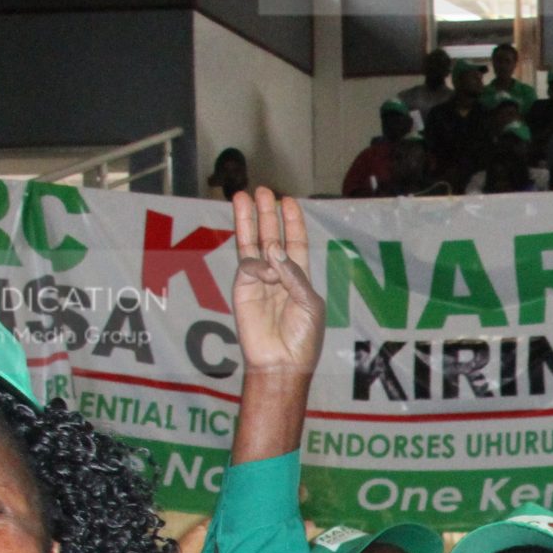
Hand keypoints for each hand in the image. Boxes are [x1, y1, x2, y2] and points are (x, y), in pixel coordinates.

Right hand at [231, 187, 325, 381]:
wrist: (281, 361)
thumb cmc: (303, 337)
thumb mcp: (310, 303)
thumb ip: (294, 274)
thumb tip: (273, 249)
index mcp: (299, 277)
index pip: (295, 243)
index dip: (292, 222)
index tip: (289, 201)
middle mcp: (279, 274)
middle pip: (271, 236)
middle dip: (268, 214)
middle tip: (264, 191)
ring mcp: (259, 280)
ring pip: (252, 243)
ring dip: (249, 220)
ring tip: (243, 197)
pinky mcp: (243, 288)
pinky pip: (247, 264)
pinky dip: (257, 263)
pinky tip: (265, 270)